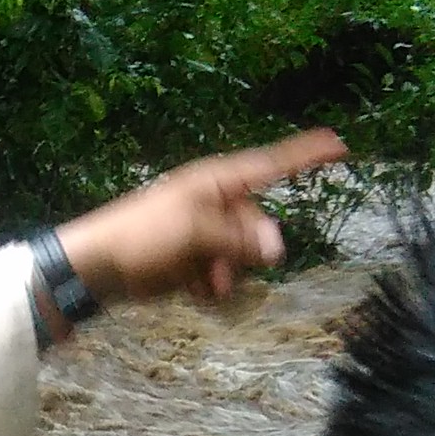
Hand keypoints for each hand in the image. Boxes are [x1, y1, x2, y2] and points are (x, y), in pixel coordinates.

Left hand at [56, 128, 347, 311]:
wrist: (95, 268)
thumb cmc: (142, 236)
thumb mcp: (196, 232)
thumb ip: (240, 238)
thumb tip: (276, 248)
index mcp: (217, 182)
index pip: (271, 165)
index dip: (306, 155)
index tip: (339, 144)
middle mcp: (214, 203)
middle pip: (258, 227)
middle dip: (246, 254)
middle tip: (220, 271)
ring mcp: (203, 233)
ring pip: (242, 258)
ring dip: (228, 276)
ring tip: (202, 283)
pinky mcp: (192, 261)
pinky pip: (222, 275)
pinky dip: (211, 286)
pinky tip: (191, 291)